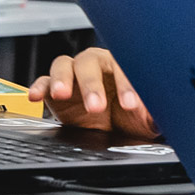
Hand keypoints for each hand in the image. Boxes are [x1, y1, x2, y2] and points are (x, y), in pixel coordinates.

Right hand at [26, 47, 159, 138]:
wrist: (113, 131)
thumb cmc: (131, 117)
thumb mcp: (146, 118)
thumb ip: (152, 113)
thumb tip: (157, 113)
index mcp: (121, 67)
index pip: (124, 68)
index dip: (126, 85)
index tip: (130, 105)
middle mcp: (96, 66)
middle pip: (90, 63)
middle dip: (92, 84)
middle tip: (95, 107)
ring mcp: (74, 76)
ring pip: (64, 65)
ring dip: (62, 79)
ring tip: (62, 94)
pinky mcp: (54, 90)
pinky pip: (43, 82)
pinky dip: (39, 87)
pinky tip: (37, 97)